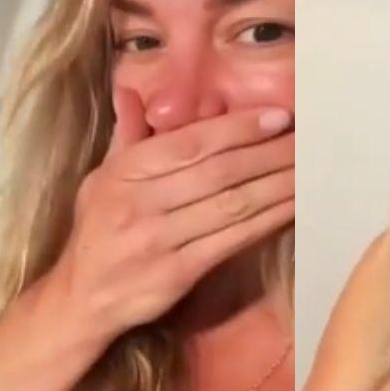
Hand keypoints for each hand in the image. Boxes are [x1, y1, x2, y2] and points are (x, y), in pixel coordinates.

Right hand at [42, 88, 294, 342]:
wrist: (80, 299)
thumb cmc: (97, 232)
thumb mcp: (101, 178)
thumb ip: (126, 136)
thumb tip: (130, 91)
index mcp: (125, 171)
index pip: (191, 142)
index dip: (238, 128)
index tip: (278, 117)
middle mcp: (140, 202)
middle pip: (218, 171)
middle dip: (268, 153)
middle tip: (307, 140)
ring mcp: (159, 239)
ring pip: (231, 205)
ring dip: (276, 185)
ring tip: (309, 169)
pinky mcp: (177, 273)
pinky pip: (231, 240)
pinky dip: (266, 222)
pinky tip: (292, 208)